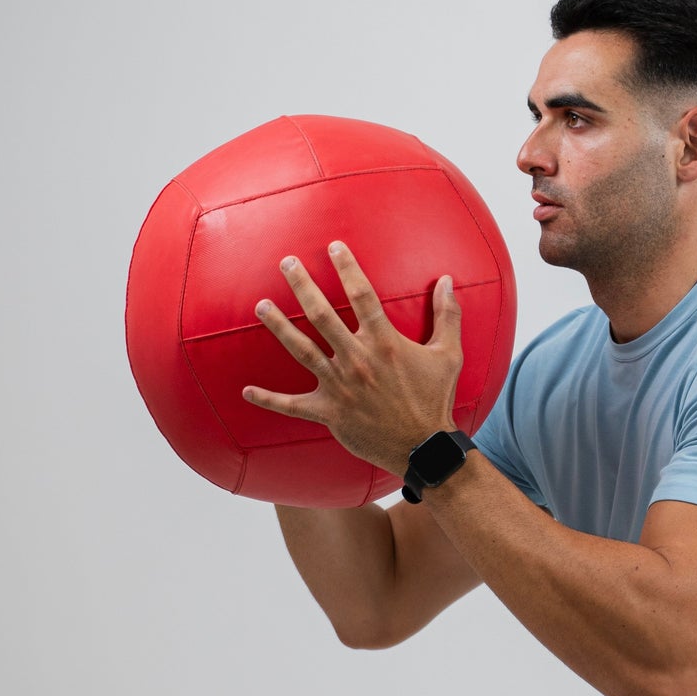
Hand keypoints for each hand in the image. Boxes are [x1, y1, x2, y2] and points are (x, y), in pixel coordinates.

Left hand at [242, 243, 463, 477]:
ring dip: (279, 327)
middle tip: (287, 263)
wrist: (424, 448)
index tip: (333, 247)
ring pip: (302, 350)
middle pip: (322, 314)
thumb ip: (448, 315)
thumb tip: (449, 280)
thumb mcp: (449, 355)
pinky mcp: (329, 413)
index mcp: (384, 343)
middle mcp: (357, 360)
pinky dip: (269, 400)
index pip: (361, 295)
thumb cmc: (436, 400)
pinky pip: (293, 406)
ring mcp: (340, 386)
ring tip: (261, 306)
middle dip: (302, 286)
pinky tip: (247, 391)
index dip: (347, 267)